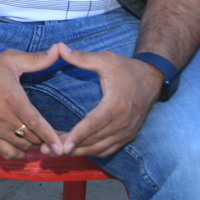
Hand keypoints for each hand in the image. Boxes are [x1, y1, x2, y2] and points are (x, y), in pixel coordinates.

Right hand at [0, 45, 62, 159]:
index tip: (62, 147)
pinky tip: (23, 143)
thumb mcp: (12, 59)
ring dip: (33, 145)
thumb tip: (58, 49)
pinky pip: (7, 153)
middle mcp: (2, 116)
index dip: (50, 136)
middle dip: (46, 140)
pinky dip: (18, 152)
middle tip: (56, 138)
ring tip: (39, 138)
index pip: (34, 122)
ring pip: (21, 147)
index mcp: (12, 98)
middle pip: (31, 138)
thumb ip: (37, 58)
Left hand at [53, 43, 163, 157]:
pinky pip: (108, 149)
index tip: (62, 145)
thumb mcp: (106, 59)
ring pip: (100, 149)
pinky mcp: (127, 136)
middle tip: (45, 150)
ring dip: (78, 152)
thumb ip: (81, 57)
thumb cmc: (128, 68)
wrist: (153, 79)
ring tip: (55, 152)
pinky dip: (91, 151)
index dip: (77, 136)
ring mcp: (126, 132)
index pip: (94, 124)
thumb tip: (59, 47)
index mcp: (116, 105)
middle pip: (94, 141)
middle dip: (70, 147)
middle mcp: (122, 123)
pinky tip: (74, 150)